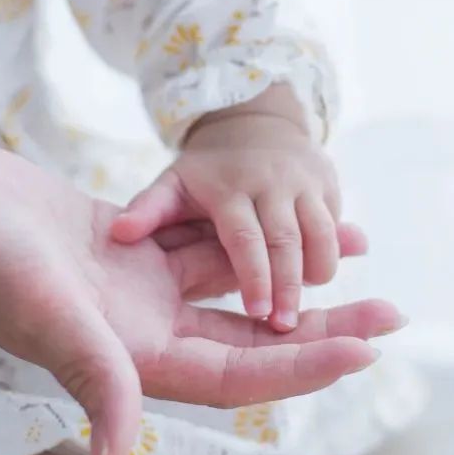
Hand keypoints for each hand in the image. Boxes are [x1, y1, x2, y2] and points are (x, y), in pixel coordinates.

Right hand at [0, 138, 402, 454]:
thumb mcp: (43, 314)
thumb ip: (92, 379)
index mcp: (128, 361)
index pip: (236, 373)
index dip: (302, 364)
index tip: (365, 349)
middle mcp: (138, 332)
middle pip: (250, 335)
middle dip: (319, 324)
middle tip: (391, 312)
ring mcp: (134, 289)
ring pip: (231, 283)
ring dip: (289, 270)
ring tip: (353, 249)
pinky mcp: (125, 246)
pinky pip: (199, 242)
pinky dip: (242, 231)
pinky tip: (283, 215)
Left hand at [112, 112, 344, 331]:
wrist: (254, 123)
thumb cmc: (205, 170)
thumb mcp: (172, 183)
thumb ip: (148, 210)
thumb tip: (118, 234)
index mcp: (228, 188)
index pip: (245, 238)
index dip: (255, 276)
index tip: (259, 316)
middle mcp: (271, 182)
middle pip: (288, 242)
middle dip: (291, 288)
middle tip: (287, 331)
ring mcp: (304, 182)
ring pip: (322, 234)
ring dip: (318, 272)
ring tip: (305, 314)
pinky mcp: (328, 186)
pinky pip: (336, 226)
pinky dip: (332, 254)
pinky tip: (317, 281)